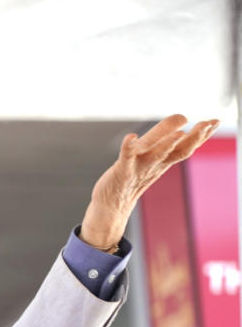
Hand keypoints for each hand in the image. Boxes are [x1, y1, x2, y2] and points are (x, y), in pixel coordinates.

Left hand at [80, 114, 218, 250]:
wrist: (111, 205)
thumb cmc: (131, 179)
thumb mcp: (152, 160)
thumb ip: (166, 145)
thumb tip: (183, 127)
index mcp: (162, 161)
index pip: (185, 147)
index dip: (200, 136)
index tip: (216, 121)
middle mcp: (154, 164)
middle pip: (178, 151)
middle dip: (194, 138)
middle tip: (209, 124)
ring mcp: (138, 168)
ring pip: (156, 155)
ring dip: (168, 144)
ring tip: (180, 133)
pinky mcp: (121, 171)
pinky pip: (125, 157)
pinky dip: (128, 147)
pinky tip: (130, 137)